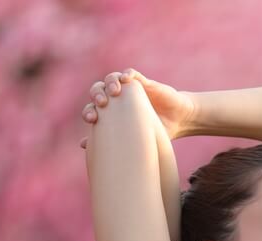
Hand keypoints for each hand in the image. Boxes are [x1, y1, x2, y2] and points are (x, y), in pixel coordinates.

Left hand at [79, 68, 196, 147]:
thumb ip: (111, 139)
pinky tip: (126, 78)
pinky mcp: (145, 83)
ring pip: (112, 78)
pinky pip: (132, 73)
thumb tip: (83, 145)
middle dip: (96, 94)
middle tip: (101, 104)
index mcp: (113, 111)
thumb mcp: (135, 139)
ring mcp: (130, 89)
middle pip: (98, 89)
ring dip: (109, 82)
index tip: (91, 119)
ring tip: (114, 92)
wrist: (179, 121)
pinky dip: (127, 74)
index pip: (94, 106)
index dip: (89, 110)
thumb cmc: (157, 132)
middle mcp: (119, 98)